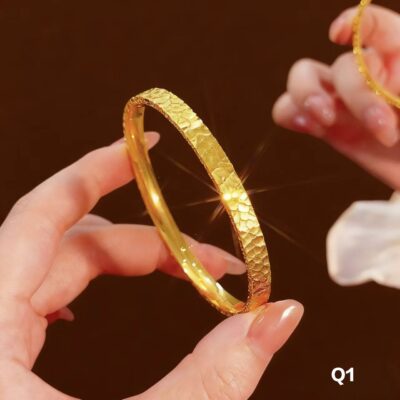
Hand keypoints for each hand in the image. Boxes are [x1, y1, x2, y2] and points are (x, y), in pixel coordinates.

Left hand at [0, 132, 302, 398]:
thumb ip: (211, 380)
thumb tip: (277, 320)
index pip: (48, 210)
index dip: (100, 168)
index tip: (142, 146)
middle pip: (70, 244)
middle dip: (148, 241)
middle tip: (209, 259)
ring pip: (55, 269)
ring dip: (118, 262)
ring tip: (175, 271)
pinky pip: (33, 299)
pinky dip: (73, 289)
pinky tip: (87, 303)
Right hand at [273, 5, 399, 189]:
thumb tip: (387, 98)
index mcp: (399, 58)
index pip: (376, 27)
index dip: (355, 24)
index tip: (337, 35)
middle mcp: (365, 75)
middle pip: (342, 66)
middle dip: (358, 96)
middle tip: (382, 129)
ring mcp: (340, 101)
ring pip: (303, 77)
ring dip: (307, 96)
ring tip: (325, 121)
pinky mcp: (324, 127)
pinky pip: (289, 110)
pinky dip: (290, 114)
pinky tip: (311, 128)